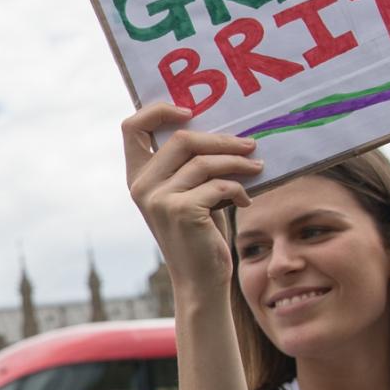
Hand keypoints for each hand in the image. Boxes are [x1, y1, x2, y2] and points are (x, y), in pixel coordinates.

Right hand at [122, 103, 259, 298]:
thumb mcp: (186, 193)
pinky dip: (240, 190)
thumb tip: (221, 128)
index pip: (132, 127)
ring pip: (205, 161)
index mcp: (137, 177)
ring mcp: (158, 199)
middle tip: (250, 145)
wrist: (200, 279)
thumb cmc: (199, 233)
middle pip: (182, 139)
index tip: (189, 111)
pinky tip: (245, 201)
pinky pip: (220, 185)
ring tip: (257, 169)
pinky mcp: (182, 211)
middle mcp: (141, 186)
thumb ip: (187, 165)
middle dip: (222, 140)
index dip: (158, 110)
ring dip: (238, 163)